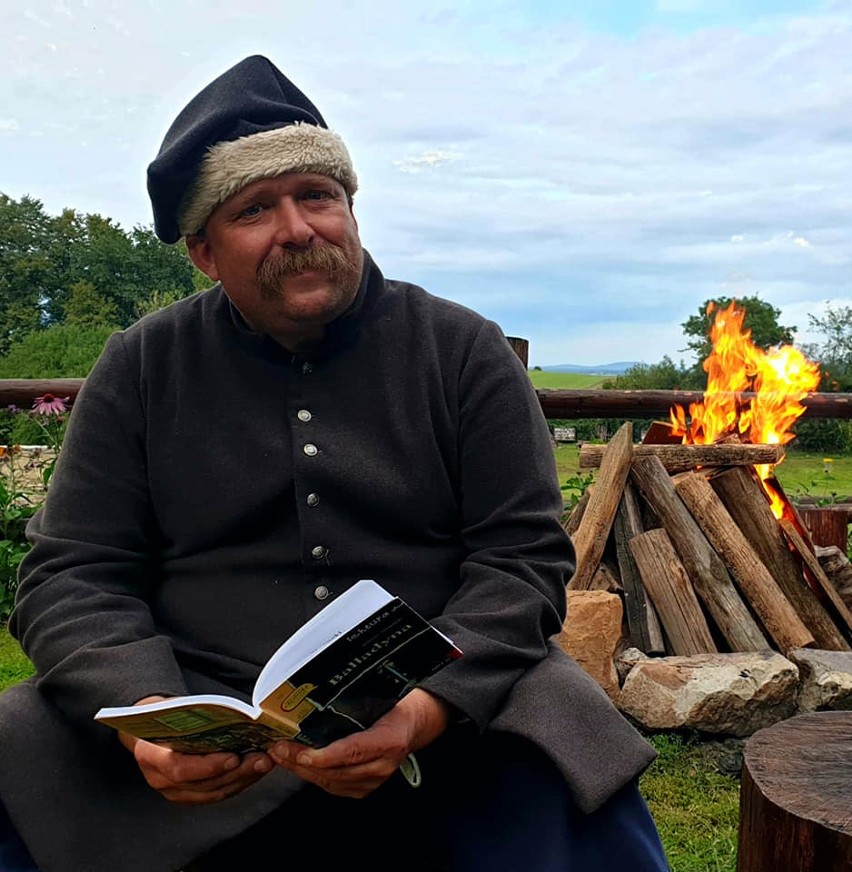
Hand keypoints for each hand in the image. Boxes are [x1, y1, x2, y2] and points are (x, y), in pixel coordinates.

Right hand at [118, 696, 273, 803]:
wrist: (149, 727)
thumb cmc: (166, 714)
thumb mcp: (174, 709)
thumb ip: (195, 716)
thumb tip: (235, 716)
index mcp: (149, 754)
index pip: (179, 768)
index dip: (208, 765)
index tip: (234, 757)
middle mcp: (159, 779)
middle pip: (202, 784)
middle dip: (236, 772)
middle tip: (262, 759)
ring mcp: (173, 792)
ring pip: (212, 792)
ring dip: (243, 778)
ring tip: (264, 763)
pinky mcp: (187, 796)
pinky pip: (216, 794)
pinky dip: (238, 782)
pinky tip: (254, 770)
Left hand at [268, 688, 449, 798]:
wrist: (418, 722)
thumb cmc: (400, 703)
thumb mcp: (383, 693)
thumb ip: (355, 698)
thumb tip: (321, 689)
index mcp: (390, 740)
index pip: (354, 751)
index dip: (325, 755)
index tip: (301, 752)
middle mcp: (383, 766)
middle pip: (337, 771)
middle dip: (302, 762)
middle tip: (278, 748)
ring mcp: (375, 780)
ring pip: (332, 782)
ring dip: (303, 770)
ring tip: (281, 755)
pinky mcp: (366, 787)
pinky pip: (335, 786)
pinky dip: (314, 775)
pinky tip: (298, 764)